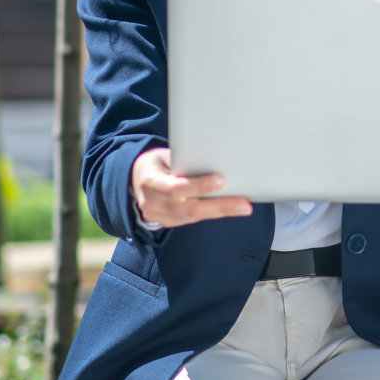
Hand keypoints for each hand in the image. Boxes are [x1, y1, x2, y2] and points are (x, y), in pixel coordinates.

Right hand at [131, 147, 252, 227]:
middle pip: (188, 208)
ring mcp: (158, 216)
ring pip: (192, 217)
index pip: (176, 187)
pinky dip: (212, 214)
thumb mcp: (165, 156)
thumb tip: (216, 160)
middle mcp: (151, 202)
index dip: (199, 186)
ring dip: (220, 211)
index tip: (221, 180)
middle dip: (219, 206)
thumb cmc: (157, 163)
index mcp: (149, 181)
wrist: (134, 179)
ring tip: (243, 207)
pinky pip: (192, 220)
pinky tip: (229, 209)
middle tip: (244, 204)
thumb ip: (185, 161)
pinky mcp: (166, 223)